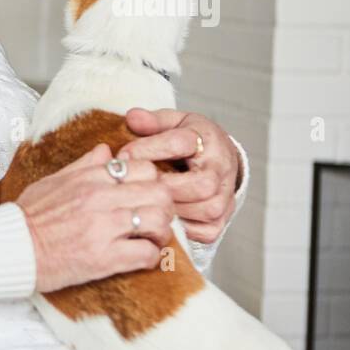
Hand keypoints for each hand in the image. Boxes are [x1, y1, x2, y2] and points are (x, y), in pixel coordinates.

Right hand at [17, 144, 176, 293]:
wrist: (10, 248)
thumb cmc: (28, 217)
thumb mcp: (52, 181)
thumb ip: (83, 165)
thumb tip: (106, 150)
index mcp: (89, 178)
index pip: (143, 167)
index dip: (151, 181)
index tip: (145, 194)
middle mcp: (100, 198)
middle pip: (159, 193)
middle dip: (164, 206)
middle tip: (155, 217)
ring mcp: (104, 228)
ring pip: (159, 220)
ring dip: (161, 231)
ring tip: (150, 238)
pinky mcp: (104, 258)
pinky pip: (147, 254)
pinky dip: (150, 257)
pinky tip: (140, 257)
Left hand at [119, 108, 240, 244]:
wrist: (216, 162)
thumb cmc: (189, 141)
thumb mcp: (172, 123)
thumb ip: (152, 121)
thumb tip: (132, 117)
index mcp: (208, 140)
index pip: (180, 143)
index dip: (149, 148)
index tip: (124, 154)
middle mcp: (222, 170)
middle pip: (200, 184)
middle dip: (163, 185)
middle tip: (135, 186)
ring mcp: (225, 198)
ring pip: (202, 210)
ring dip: (169, 208)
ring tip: (142, 202)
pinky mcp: (219, 222)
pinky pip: (200, 232)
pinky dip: (178, 228)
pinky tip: (157, 218)